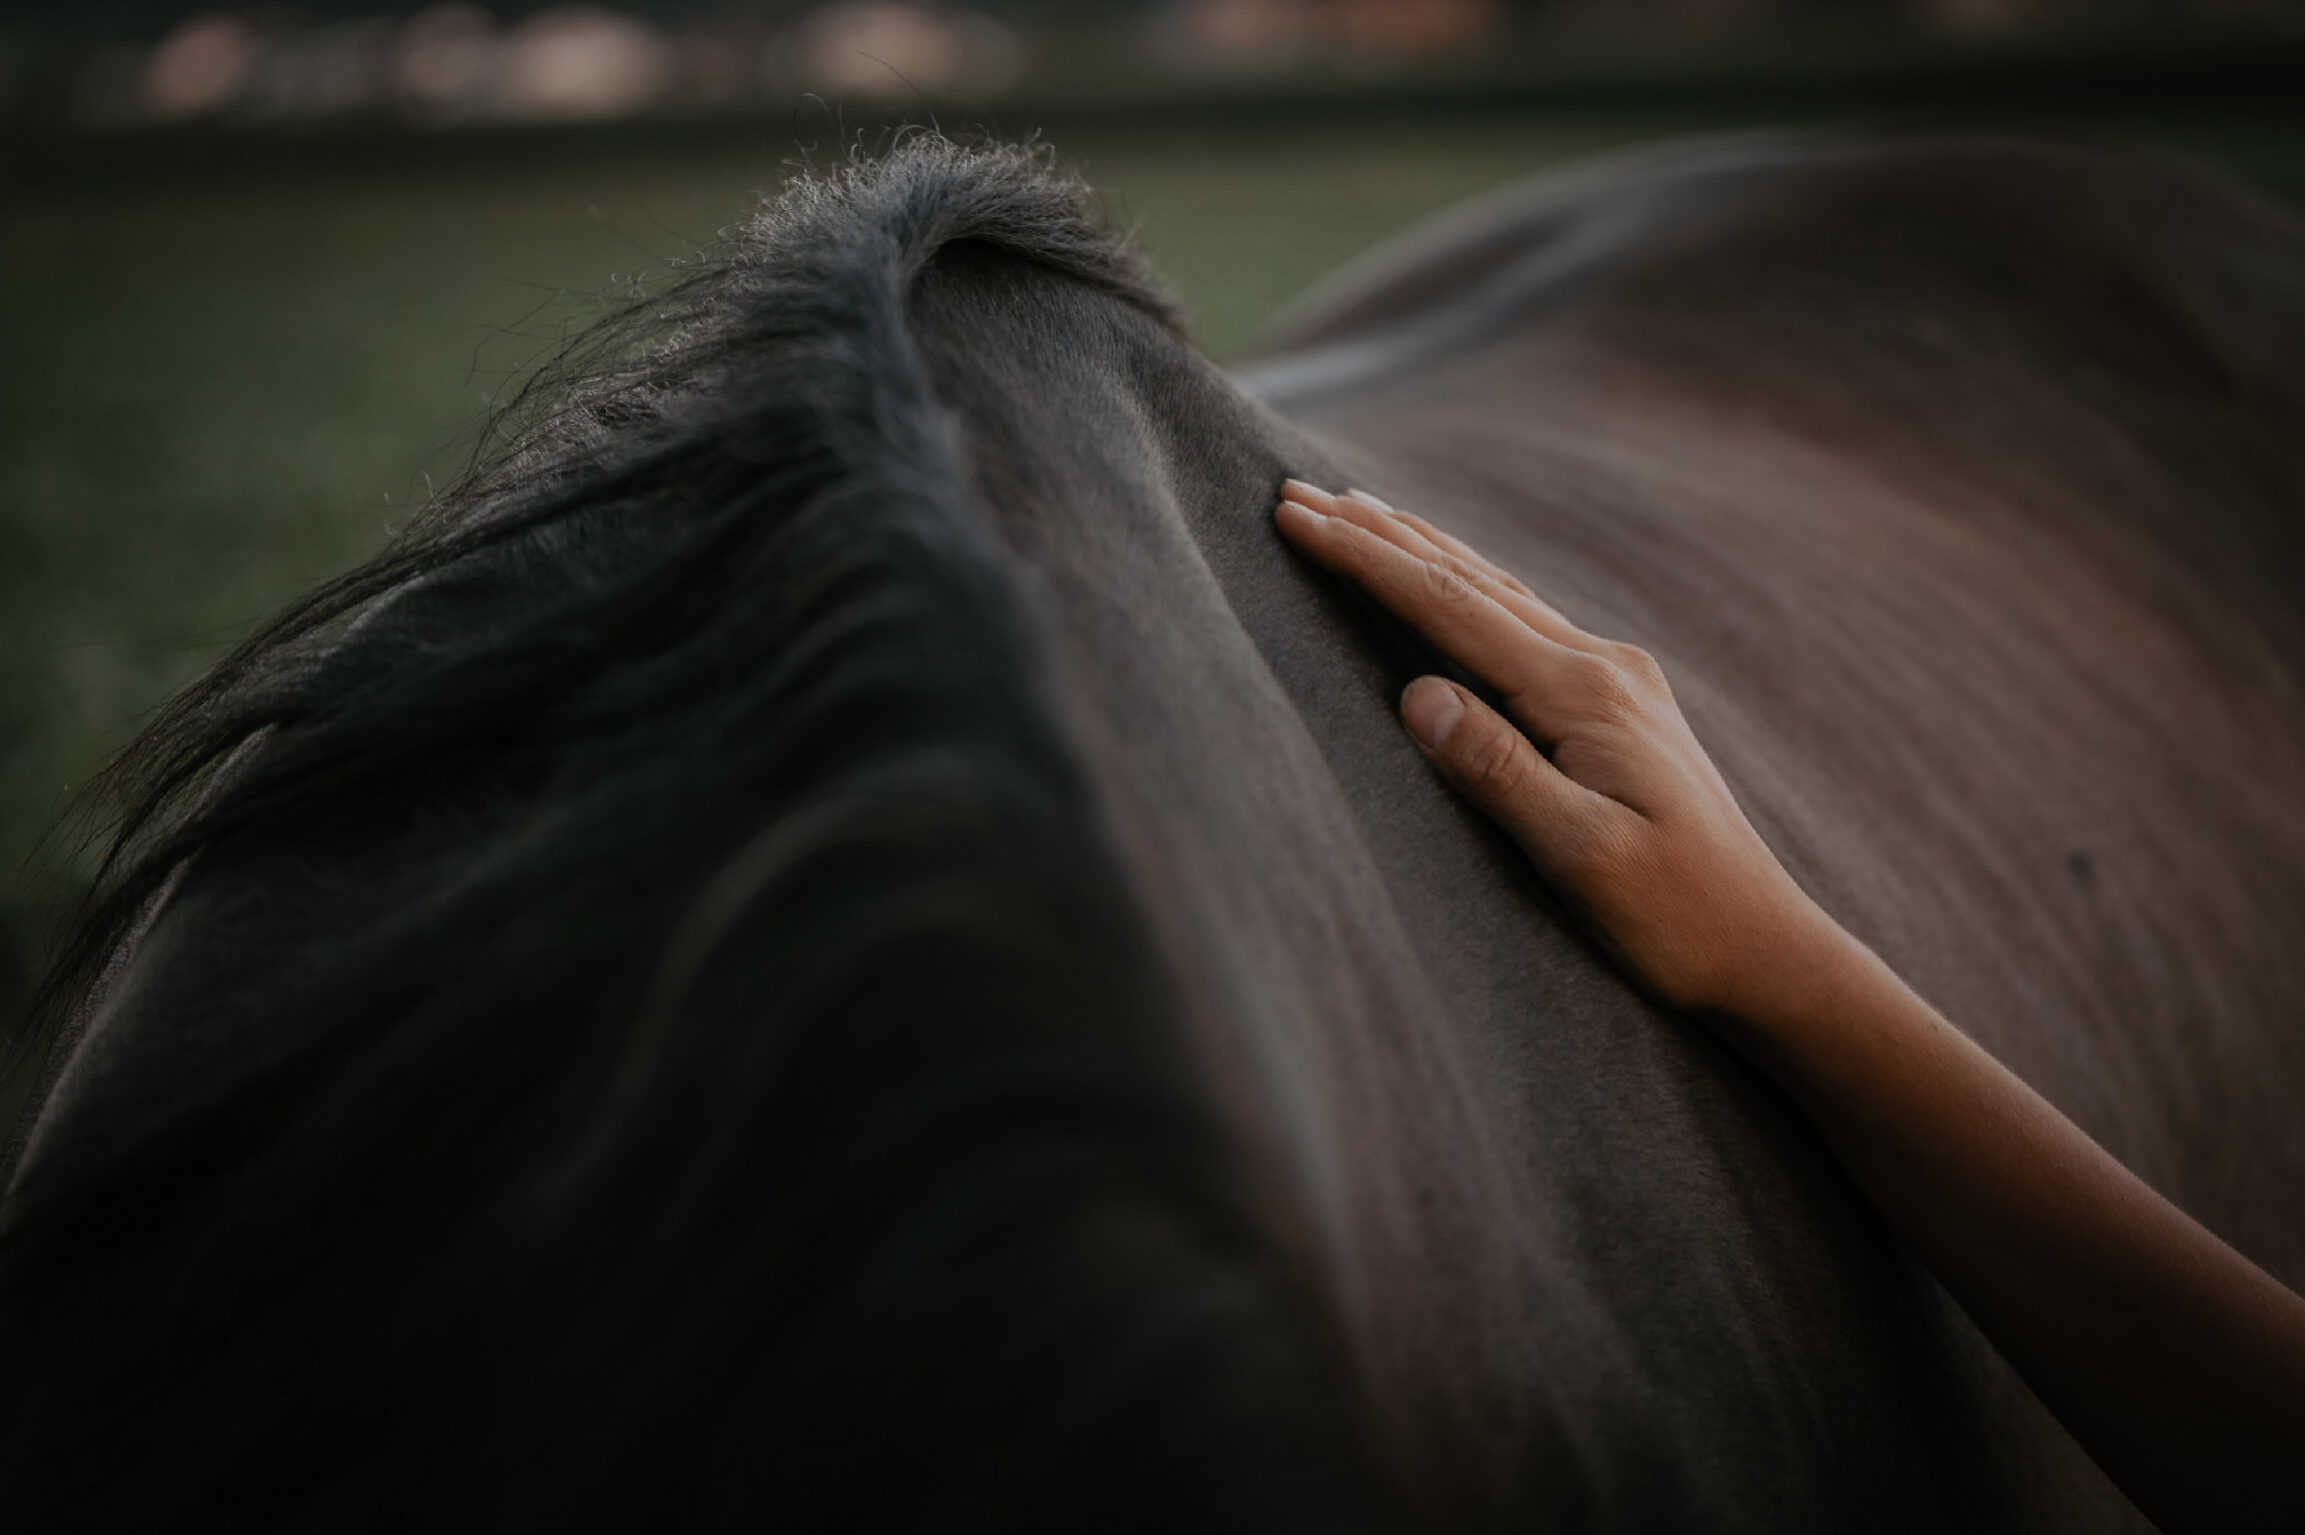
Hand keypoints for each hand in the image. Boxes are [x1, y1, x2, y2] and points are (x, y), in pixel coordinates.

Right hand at [1274, 479, 1847, 1015]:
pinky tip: (1453, 582)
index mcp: (1584, 694)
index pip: (1450, 608)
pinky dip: (1467, 588)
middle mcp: (1603, 667)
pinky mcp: (1620, 705)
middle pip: (1470, 581)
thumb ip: (1497, 770)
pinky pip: (1523, 623)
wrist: (1764, 949)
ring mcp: (1617, 681)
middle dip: (1379, 535)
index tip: (1295, 518)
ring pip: (1498, 592)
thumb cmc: (1674, 916)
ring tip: (1360, 510)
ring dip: (1422, 549)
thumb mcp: (1580, 855)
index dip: (1365, 561)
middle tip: (1297, 494)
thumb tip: (1414, 694)